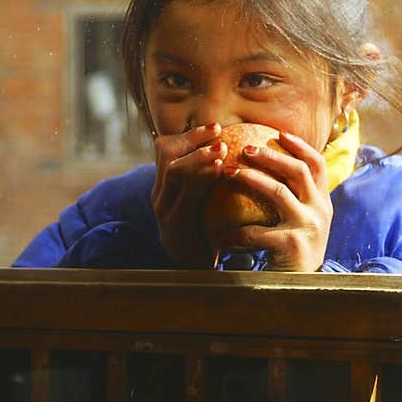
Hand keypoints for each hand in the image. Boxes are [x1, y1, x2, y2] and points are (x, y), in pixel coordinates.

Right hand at [152, 123, 226, 268]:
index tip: (217, 127)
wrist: (196, 274)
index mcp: (166, 186)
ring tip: (221, 148)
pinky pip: (186, 195)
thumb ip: (213, 181)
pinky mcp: (174, 225)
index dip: (190, 134)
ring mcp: (164, 209)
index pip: (167, 149)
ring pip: (174, 171)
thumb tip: (241, 151)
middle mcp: (160, 194)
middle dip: (193, 139)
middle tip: (219, 132)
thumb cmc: (209, 234)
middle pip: (166, 154)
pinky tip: (221, 169)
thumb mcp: (208, 203)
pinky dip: (203, 178)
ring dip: (199, 155)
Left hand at [211, 131, 332, 271]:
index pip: (317, 164)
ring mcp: (309, 227)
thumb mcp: (302, 222)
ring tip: (228, 173)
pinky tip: (218, 233)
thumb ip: (293, 198)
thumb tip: (267, 167)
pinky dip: (236, 232)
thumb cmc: (293, 252)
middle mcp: (321, 211)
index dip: (300, 146)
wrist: (303, 290)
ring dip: (251, 179)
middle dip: (270, 155)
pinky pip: (258, 232)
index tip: (279, 133)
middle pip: (297, 171)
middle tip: (244, 148)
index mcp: (323, 202)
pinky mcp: (293, 246)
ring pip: (278, 192)